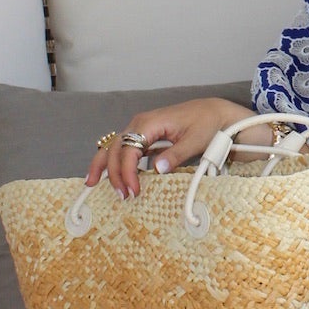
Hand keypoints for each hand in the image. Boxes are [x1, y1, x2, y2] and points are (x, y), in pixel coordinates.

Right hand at [85, 98, 257, 197]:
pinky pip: (123, 148)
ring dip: (104, 165)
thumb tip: (157, 169)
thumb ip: (175, 155)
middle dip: (114, 173)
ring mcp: (140, 129)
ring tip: (93, 184)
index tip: (134, 191)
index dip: (127, 172)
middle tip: (123, 196)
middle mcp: (139, 123)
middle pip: (116, 148)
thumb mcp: (195, 140)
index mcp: (150, 122)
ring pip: (113, 146)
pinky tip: (106, 175)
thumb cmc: (206, 124)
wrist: (215, 112)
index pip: (129, 149)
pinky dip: (112, 161)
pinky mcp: (144, 136)